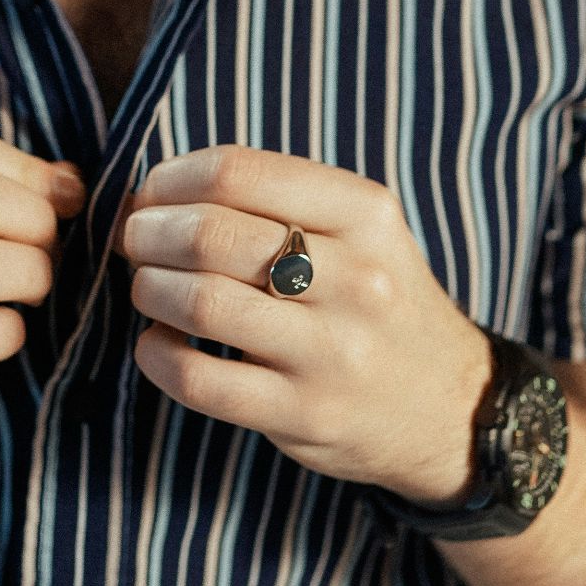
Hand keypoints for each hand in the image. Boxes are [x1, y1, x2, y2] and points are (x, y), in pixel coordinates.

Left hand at [117, 144, 491, 504]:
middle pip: (210, 234)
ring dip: (148, 289)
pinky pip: (199, 379)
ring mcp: (333, 352)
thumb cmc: (376, 302)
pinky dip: (155, 354)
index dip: (169, 180)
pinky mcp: (304, 414)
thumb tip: (155, 193)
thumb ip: (275, 201)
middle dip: (148, 233)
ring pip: (201, 303)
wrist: (450, 407)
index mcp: (365, 214)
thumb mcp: (360, 231)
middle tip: (135, 243)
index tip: (152, 197)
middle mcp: (358, 278)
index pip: (236, 172)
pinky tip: (157, 343)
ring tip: (147, 289)